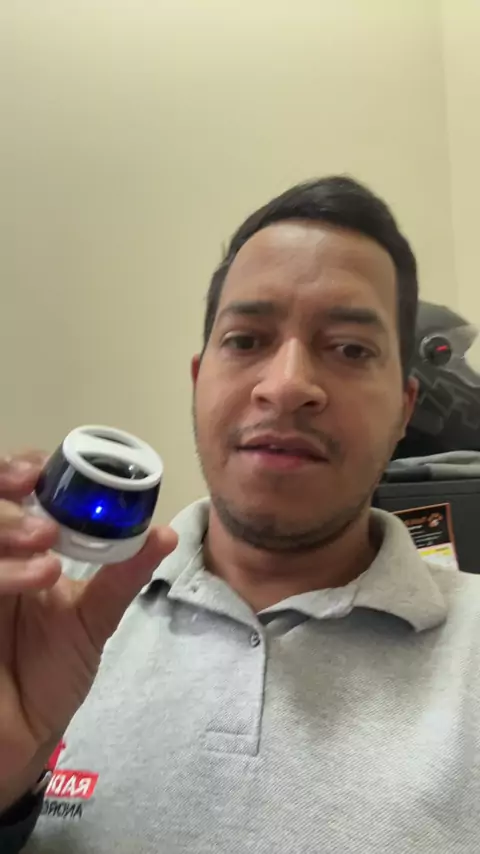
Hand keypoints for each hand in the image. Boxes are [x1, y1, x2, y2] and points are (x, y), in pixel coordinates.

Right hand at [0, 450, 177, 808]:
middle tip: (46, 514)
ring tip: (48, 543)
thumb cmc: (48, 676)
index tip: (40, 470)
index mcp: (13, 550)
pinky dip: (4, 570)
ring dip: (5, 527)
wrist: (24, 740)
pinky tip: (39, 576)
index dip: (15, 470)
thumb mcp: (91, 620)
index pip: (5, 491)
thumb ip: (121, 575)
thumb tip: (163, 534)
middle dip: (3, 493)